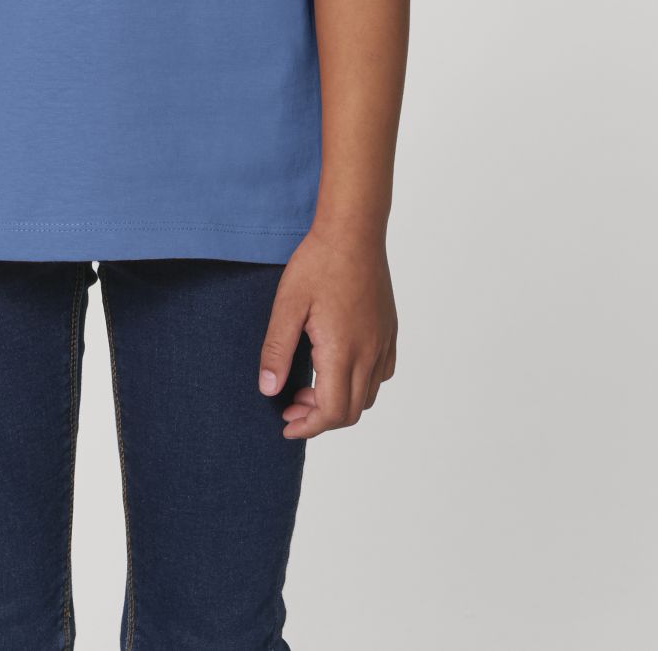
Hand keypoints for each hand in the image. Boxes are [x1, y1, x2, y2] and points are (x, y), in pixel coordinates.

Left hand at [258, 224, 397, 439]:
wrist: (354, 230)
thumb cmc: (319, 262)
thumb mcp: (287, 305)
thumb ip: (277, 350)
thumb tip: (268, 389)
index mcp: (343, 350)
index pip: (332, 412)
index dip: (308, 426)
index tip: (286, 424)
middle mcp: (369, 352)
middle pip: (351, 411)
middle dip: (320, 419)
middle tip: (290, 406)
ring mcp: (383, 341)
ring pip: (369, 395)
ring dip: (340, 403)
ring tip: (310, 387)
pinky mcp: (389, 330)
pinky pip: (381, 373)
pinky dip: (360, 384)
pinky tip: (338, 366)